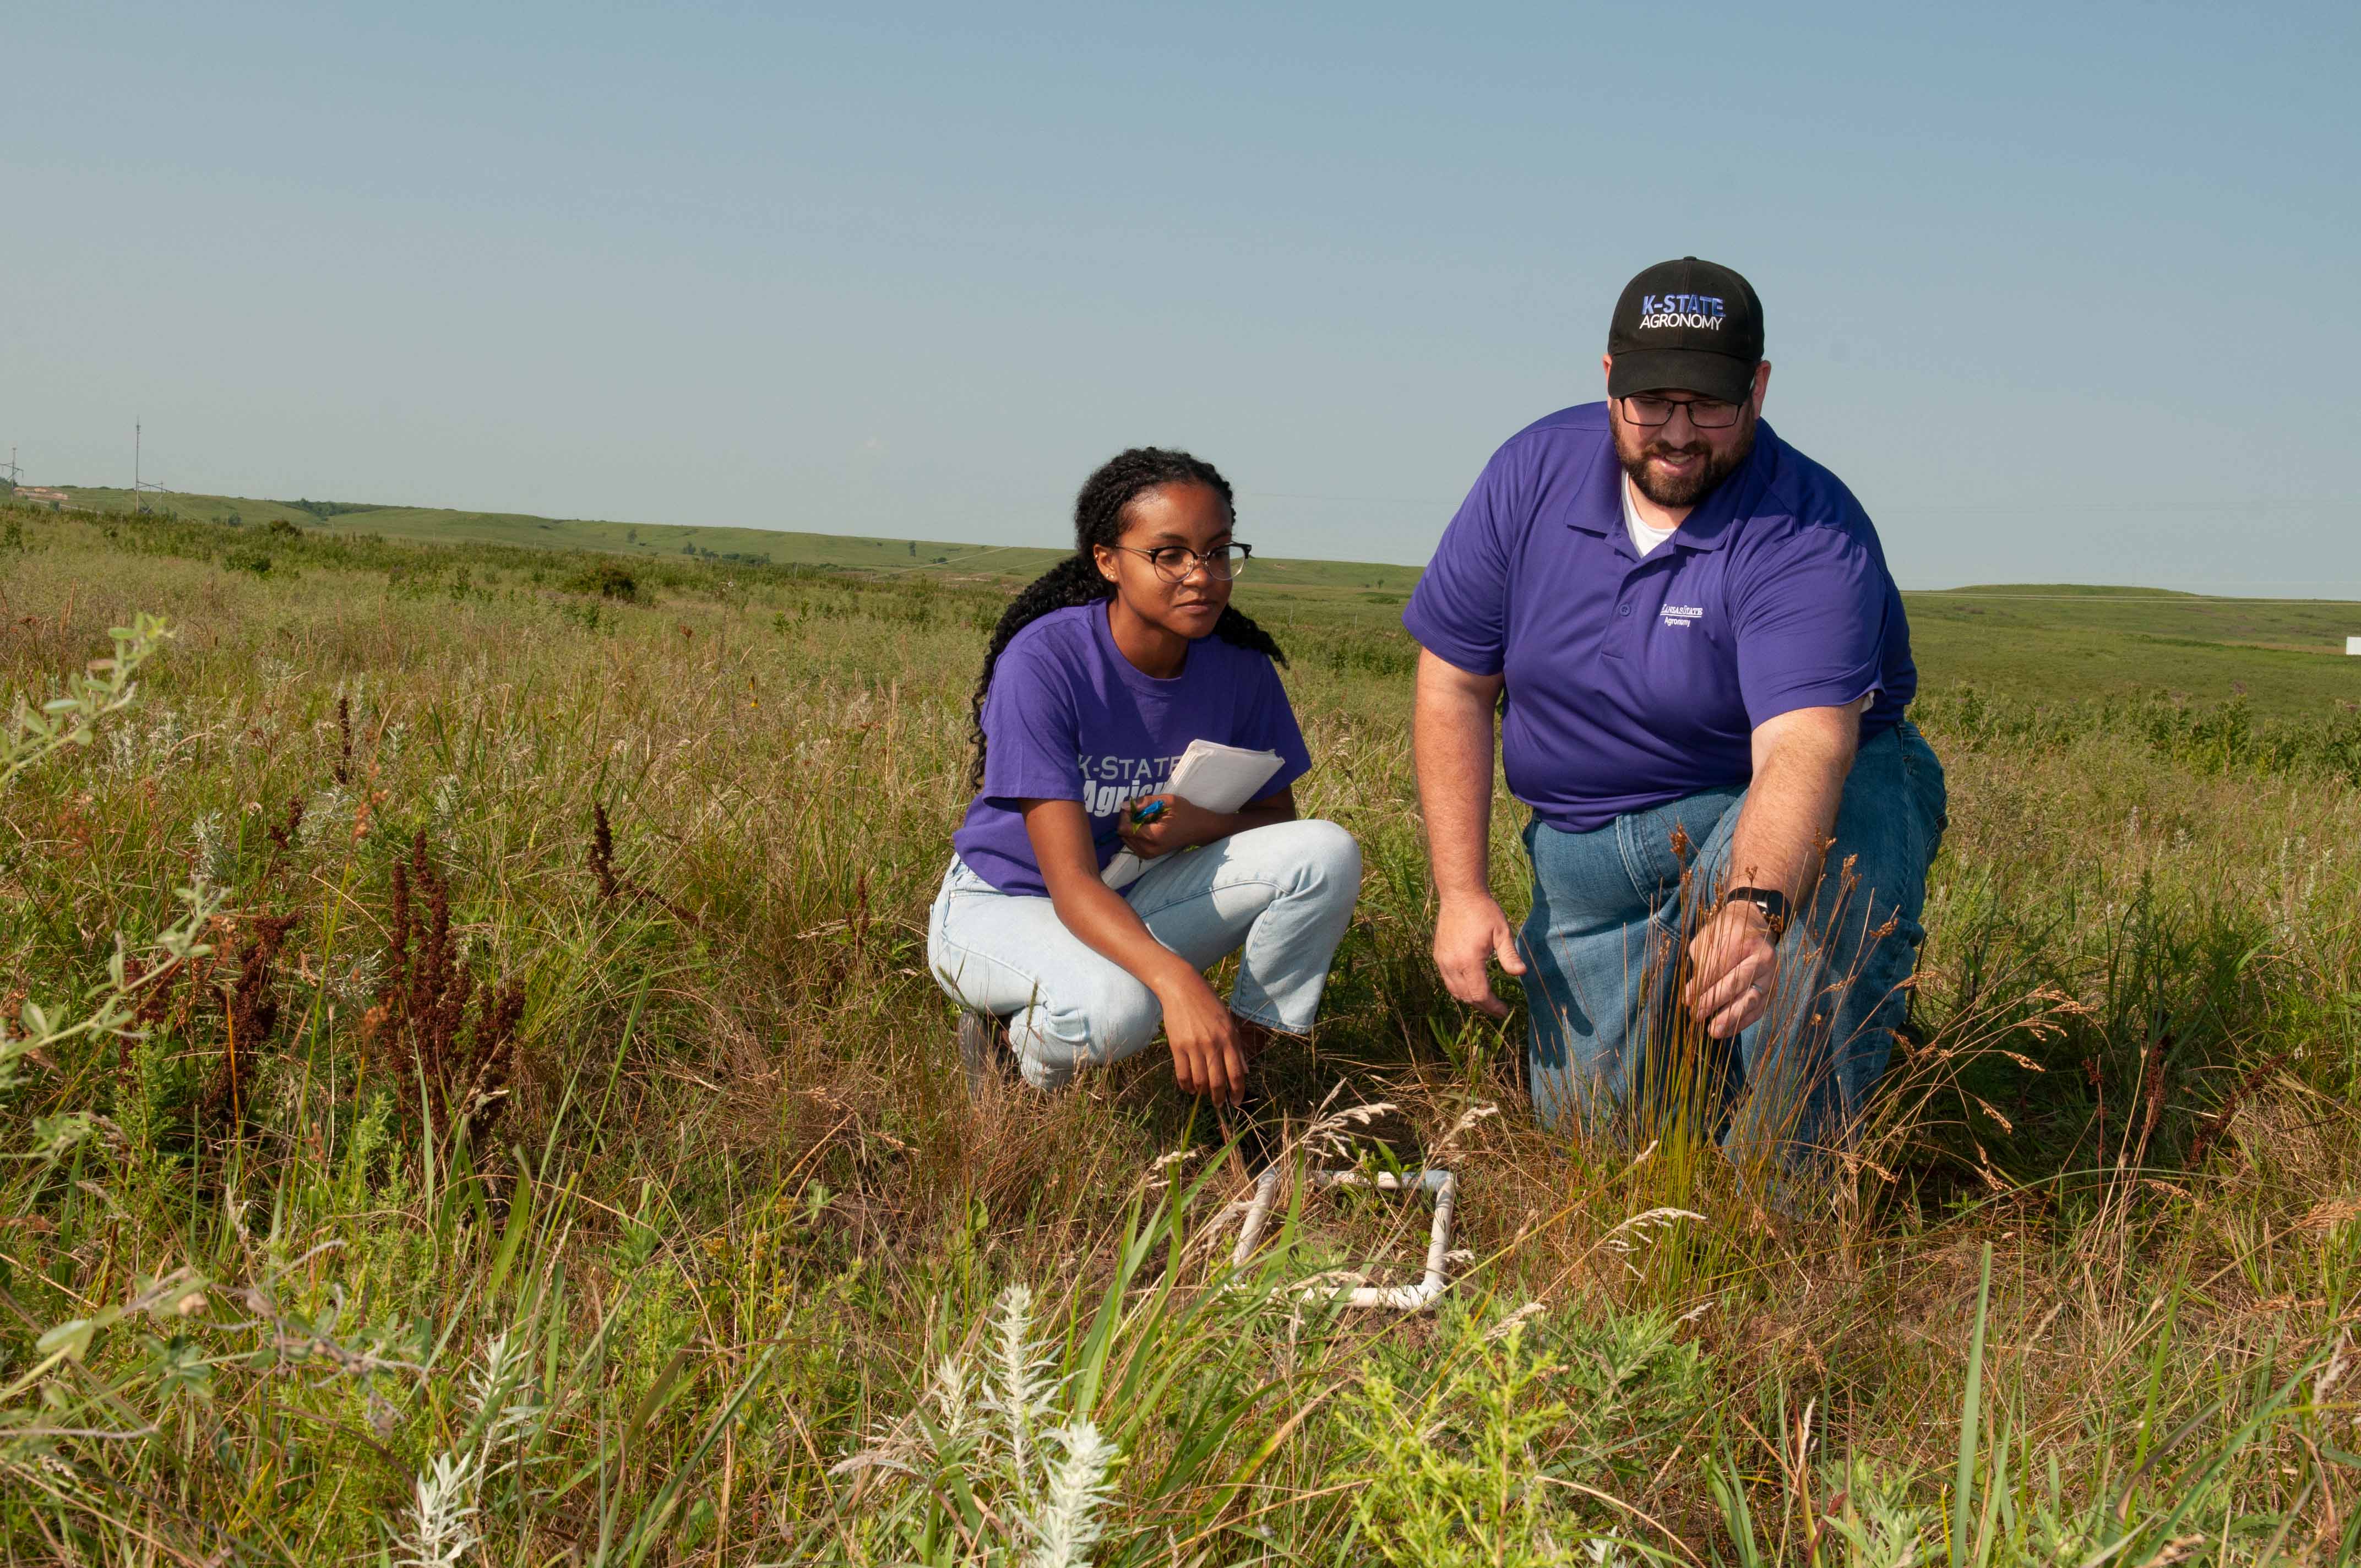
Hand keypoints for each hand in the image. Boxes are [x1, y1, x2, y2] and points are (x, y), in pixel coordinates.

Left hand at [1118, 794, 1226, 859]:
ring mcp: (1148, 854)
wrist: (1198, 829)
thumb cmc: (1185, 813)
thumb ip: (1145, 802)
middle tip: (1141, 812)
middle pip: (1123, 834)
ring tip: (1145, 820)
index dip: (1125, 816)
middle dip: (1128, 821)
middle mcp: (1148, 849)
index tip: (1134, 807)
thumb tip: (1123, 806)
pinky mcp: (1148, 856)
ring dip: (1131, 828)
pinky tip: (1146, 827)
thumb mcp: (1167, 801)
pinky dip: (1135, 834)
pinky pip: (1132, 844)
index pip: (1124, 828)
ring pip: (1126, 839)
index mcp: (1154, 836)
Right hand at [1157, 975, 1248, 1105]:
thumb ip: (1237, 1048)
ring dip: (1202, 1092)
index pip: (1237, 1073)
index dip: (1238, 1092)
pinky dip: (1186, 1085)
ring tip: (1203, 1094)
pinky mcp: (1177, 1046)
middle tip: (1218, 1104)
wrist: (1183, 988)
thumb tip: (1245, 1071)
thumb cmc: (1208, 1004)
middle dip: (1219, 1098)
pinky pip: (1182, 1074)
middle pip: (1218, 1082)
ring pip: (1199, 1081)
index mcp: (1229, 1039)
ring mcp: (1194, 1046)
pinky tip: (1189, 1088)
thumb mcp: (1228, 1022)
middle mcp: (1213, 1045)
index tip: (1236, 1102)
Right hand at [1433, 895, 1526, 1018]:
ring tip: (1487, 1001)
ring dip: (1471, 1000)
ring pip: (1455, 992)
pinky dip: (1460, 990)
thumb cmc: (1484, 911)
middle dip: (1484, 1006)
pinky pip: (1448, 981)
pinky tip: (1471, 987)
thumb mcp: (1502, 932)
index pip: (1480, 994)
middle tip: (1499, 1010)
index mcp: (1469, 960)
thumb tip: (1522, 973)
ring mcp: (1442, 961)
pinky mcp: (1438, 956)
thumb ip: (1510, 955)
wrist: (1460, 894)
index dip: (1493, 1006)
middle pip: (1467, 997)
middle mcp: (1452, 964)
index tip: (1505, 1010)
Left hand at [1683, 900, 1778, 1038]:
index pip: (1720, 966)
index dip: (1702, 985)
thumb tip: (1694, 992)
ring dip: (1730, 1017)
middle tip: (1696, 1015)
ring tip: (1713, 1031)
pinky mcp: (1772, 990)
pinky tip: (1725, 1031)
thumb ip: (1702, 962)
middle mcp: (1762, 957)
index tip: (1687, 999)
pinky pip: (1758, 1010)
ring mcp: (1770, 975)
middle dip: (1714, 1001)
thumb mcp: (1708, 939)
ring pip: (1750, 1000)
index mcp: (1744, 940)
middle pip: (1736, 983)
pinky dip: (1741, 1023)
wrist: (1753, 926)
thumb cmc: (1724, 933)